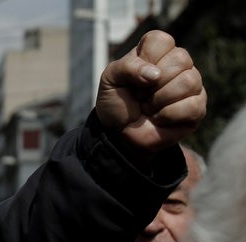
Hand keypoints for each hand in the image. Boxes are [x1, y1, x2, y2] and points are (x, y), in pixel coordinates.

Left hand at [96, 30, 205, 152]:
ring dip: (158, 100)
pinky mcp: (198, 107)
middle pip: (180, 58)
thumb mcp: (110, 80)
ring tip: (149, 107)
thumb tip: (155, 74)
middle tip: (141, 96)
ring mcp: (192, 85)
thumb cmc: (116, 103)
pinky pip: (192, 105)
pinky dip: (167, 116)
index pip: (161, 40)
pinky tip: (159, 118)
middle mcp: (179, 64)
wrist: (118, 133)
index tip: (133, 77)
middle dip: (151, 85)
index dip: (145, 59)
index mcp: (157, 52)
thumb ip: (126, 67)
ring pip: (188, 81)